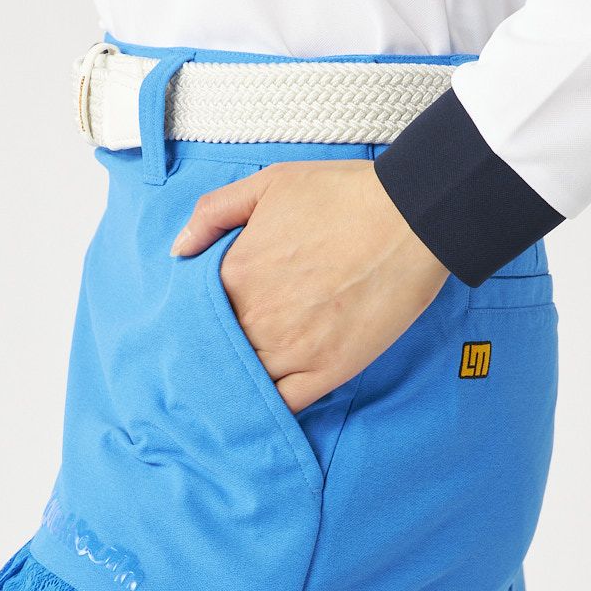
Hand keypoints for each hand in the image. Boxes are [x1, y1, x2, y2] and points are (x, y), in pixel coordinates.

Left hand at [170, 160, 449, 412]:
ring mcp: (291, 350)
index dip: (199, 315)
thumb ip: (213, 212)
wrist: (412, 218)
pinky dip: (272, 407)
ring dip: (240, 380)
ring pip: (246, 381)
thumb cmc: (343, 196)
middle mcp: (255, 318)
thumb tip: (178, 251)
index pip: (196, 310)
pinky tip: (269, 399)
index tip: (206, 316)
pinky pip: (285, 405)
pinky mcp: (327, 371)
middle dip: (217, 349)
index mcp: (235, 273)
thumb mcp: (268, 183)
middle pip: (218, 349)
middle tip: (222, 349)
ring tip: (243, 376)